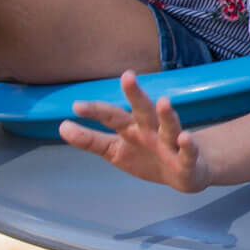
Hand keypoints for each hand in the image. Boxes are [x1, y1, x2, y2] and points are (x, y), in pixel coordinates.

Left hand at [61, 71, 207, 192]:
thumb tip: (62, 126)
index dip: (95, 111)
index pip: (111, 116)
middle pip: (142, 110)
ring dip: (167, 115)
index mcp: (131, 128)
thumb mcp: (114, 150)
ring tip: (163, 102)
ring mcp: (170, 143)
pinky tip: (185, 137)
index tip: (76, 107)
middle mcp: (151, 130)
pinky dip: (187, 145)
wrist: (184, 173)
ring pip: (169, 126)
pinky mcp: (187, 160)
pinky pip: (188, 152)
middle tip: (127, 76)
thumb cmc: (146, 157)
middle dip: (135, 94)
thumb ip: (90, 140)